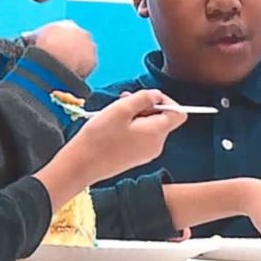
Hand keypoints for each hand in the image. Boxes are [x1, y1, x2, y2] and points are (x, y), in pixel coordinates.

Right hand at [23, 20, 96, 76]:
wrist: (53, 60)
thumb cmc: (42, 47)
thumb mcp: (32, 38)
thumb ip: (32, 36)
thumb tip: (27, 37)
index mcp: (68, 25)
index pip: (65, 33)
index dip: (57, 43)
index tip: (53, 51)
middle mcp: (81, 33)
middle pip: (76, 43)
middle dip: (68, 51)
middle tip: (59, 62)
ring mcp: (89, 47)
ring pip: (82, 55)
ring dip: (75, 61)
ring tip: (63, 70)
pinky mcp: (92, 61)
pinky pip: (86, 67)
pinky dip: (80, 71)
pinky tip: (70, 76)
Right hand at [64, 89, 185, 183]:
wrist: (82, 165)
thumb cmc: (100, 138)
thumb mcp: (121, 109)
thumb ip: (143, 98)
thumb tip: (156, 95)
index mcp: (156, 133)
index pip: (178, 113)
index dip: (165, 100)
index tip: (145, 97)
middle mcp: (156, 145)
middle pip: (163, 118)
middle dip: (146, 106)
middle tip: (123, 101)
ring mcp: (146, 153)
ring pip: (150, 126)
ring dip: (136, 115)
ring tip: (115, 113)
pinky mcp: (136, 157)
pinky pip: (141, 136)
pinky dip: (131, 127)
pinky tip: (113, 126)